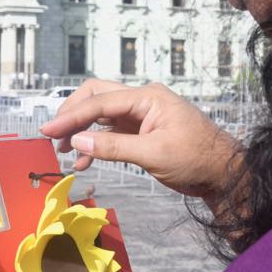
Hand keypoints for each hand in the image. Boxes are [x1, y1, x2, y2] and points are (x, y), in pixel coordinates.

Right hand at [39, 79, 242, 201]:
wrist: (224, 174)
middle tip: (54, 136)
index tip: (48, 130)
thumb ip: (114, 147)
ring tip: (64, 151)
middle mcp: (142, 101)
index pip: (100, 102)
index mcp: (147, 97)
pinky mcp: (142, 132)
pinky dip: (95, 144)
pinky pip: (111, 133)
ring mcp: (142, 116)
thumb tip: (77, 140)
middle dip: (72, 115)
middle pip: (96, 98)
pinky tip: (83, 160)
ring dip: (81, 130)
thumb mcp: (154, 154)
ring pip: (101, 116)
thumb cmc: (197, 159)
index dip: (71, 116)